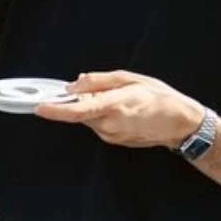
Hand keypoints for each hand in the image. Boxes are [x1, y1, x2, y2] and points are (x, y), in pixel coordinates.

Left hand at [34, 71, 204, 148]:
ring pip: (88, 119)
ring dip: (93, 107)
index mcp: (113, 106)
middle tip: (100, 89)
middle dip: (81, 100)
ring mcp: (111, 135)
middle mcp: (109, 124)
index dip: (55, 109)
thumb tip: (74, 85)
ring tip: (118, 99)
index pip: (77, 110)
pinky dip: (102, 115)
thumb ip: (98, 81)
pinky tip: (122, 110)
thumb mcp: (129, 79)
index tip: (39, 106)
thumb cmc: (160, 98)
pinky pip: (98, 125)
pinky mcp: (113, 140)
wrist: (180, 123)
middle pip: (79, 112)